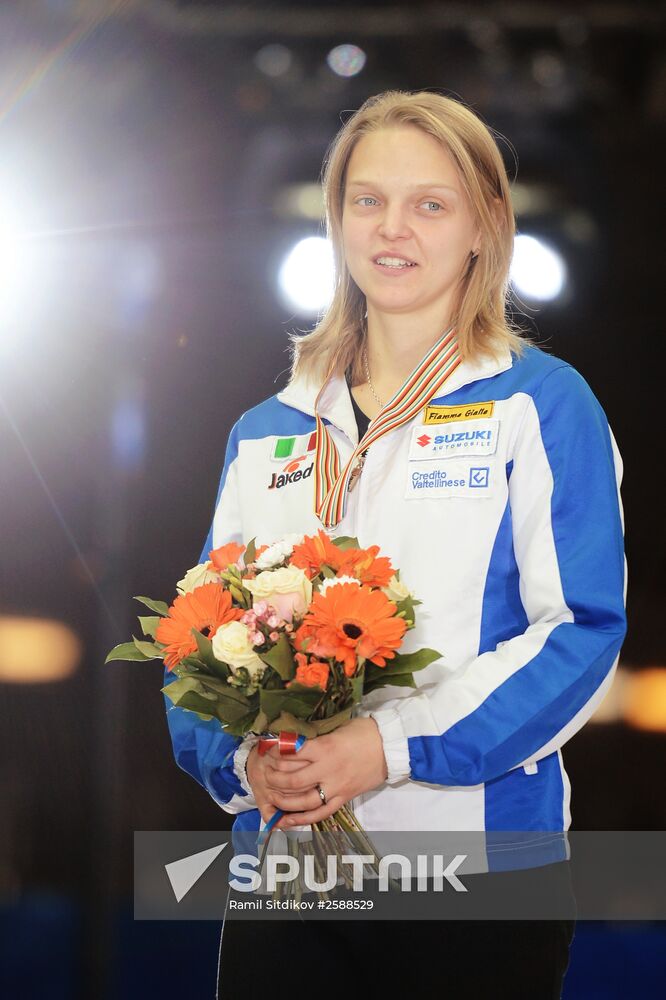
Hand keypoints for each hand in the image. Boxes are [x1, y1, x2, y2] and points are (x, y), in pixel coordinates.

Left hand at [254, 718, 387, 827]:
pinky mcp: (344, 798)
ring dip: (284, 800)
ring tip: (272, 795)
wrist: (390, 746)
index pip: (291, 754)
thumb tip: (292, 743)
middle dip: (274, 779)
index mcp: (325, 747)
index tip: (266, 752)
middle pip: (293, 780)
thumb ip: (316, 739)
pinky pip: (320, 813)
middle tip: (265, 774)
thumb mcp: (336, 729)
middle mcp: (328, 769)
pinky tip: (287, 821)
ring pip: (304, 800)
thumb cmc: (363, 732)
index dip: (275, 754)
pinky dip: (302, 819)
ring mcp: (336, 786)